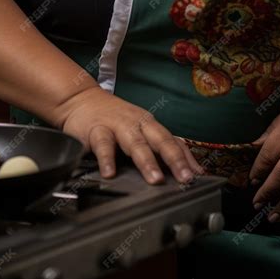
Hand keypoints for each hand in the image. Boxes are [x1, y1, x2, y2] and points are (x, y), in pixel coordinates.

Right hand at [56, 84, 203, 185]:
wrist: (81, 99)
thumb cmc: (114, 118)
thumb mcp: (138, 128)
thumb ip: (156, 146)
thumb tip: (182, 168)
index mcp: (150, 125)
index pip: (173, 141)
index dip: (186, 158)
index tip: (198, 176)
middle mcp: (138, 123)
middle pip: (160, 140)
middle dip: (175, 159)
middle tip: (185, 178)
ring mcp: (118, 125)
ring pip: (135, 143)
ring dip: (147, 161)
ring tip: (155, 179)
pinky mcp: (96, 130)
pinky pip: (103, 145)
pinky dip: (107, 159)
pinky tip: (110, 173)